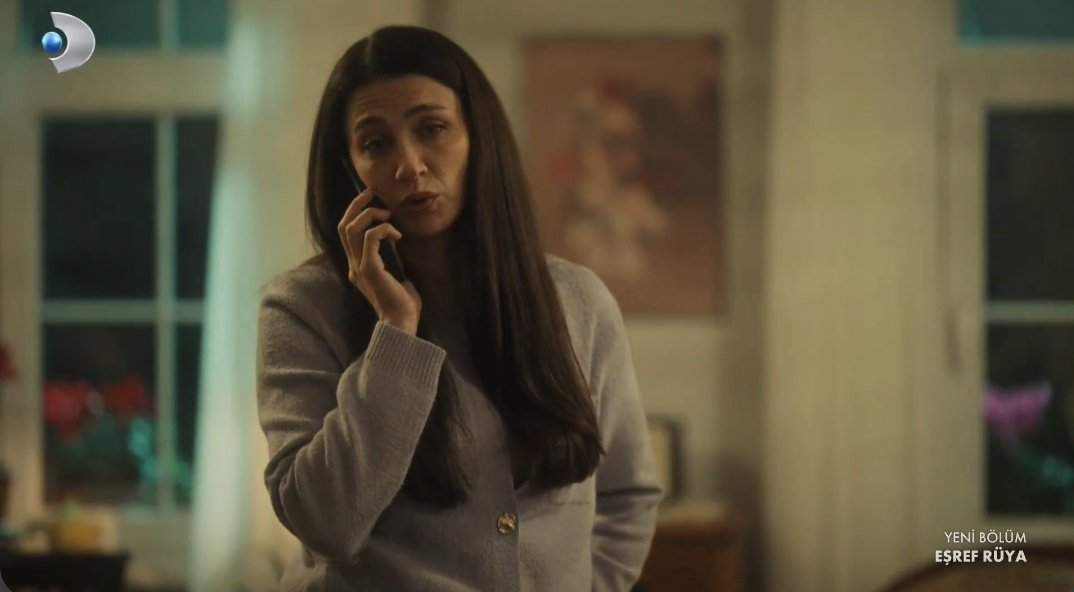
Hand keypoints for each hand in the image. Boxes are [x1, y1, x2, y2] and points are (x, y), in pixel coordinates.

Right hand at [337, 188, 420, 333]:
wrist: (402, 321)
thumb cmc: (403, 301)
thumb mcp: (395, 273)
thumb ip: (390, 257)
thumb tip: (396, 239)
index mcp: (357, 266)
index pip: (346, 232)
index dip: (355, 212)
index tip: (371, 200)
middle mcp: (353, 265)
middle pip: (343, 226)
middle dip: (356, 204)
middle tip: (372, 193)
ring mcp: (358, 267)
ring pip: (351, 228)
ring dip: (370, 215)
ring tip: (387, 216)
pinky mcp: (369, 269)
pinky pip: (370, 238)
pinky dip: (383, 229)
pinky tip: (397, 235)